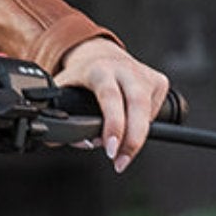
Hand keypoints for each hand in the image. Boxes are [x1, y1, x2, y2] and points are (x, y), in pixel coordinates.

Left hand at [53, 37, 171, 171]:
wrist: (100, 54)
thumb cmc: (82, 76)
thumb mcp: (63, 88)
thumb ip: (56, 114)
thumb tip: (57, 140)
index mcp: (99, 70)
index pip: (110, 97)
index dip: (113, 125)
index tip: (110, 147)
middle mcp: (125, 69)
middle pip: (138, 106)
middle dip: (132, 139)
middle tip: (120, 161)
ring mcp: (144, 75)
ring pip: (147, 114)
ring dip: (135, 139)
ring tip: (120, 155)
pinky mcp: (159, 82)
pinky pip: (153, 113)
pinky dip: (142, 126)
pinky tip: (129, 127)